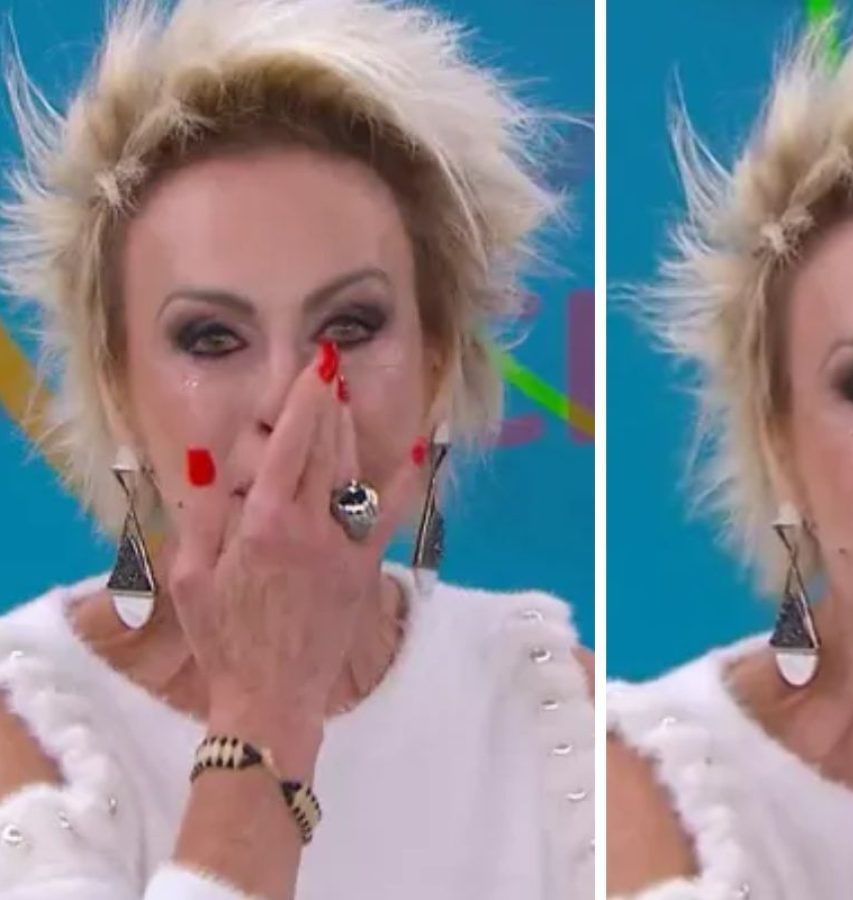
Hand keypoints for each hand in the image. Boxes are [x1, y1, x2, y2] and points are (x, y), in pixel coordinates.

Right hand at [167, 343, 416, 759]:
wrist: (272, 696)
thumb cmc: (223, 639)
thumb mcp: (191, 577)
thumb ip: (201, 514)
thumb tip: (207, 457)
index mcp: (263, 524)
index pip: (292, 445)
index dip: (308, 400)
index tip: (318, 366)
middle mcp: (309, 528)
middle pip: (326, 450)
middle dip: (330, 404)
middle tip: (331, 366)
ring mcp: (343, 548)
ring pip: (353, 475)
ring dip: (352, 431)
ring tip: (347, 396)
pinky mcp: (364, 569)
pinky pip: (390, 517)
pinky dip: (404, 481)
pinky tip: (418, 448)